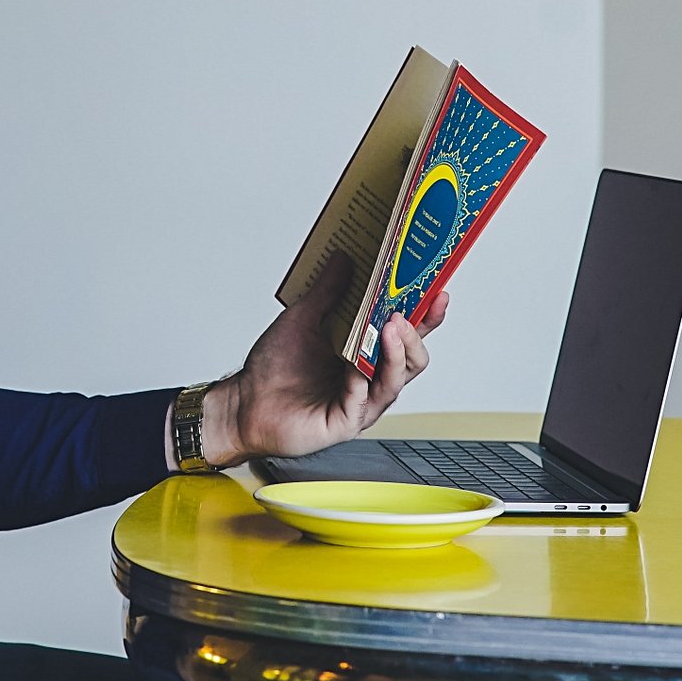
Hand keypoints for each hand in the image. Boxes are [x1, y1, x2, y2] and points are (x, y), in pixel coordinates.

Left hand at [196, 252, 447, 467]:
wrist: (244, 403)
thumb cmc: (273, 369)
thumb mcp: (302, 319)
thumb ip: (326, 292)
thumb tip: (344, 259)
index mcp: (366, 354)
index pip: (407, 334)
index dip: (427, 316)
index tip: (437, 292)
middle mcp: (370, 379)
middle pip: (413, 358)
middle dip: (414, 334)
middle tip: (402, 312)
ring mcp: (361, 402)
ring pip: (396, 380)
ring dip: (395, 352)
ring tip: (389, 328)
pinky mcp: (346, 421)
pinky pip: (365, 400)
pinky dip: (363, 379)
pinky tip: (356, 364)